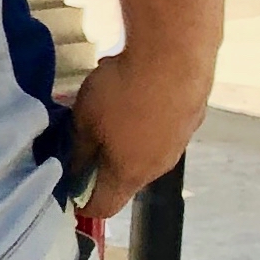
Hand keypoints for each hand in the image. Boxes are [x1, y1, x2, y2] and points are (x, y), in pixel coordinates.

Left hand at [64, 50, 206, 221]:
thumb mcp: (85, 121)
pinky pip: (162, 128)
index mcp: (130, 174)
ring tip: (109, 108)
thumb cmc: (122, 91)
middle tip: (82, 140)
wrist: (176, 53)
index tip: (66, 188)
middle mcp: (159, 166)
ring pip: (145, 152)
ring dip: (125, 140)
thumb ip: (79, 151)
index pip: (104, 207)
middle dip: (101, 166)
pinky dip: (147, 120)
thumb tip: (74, 171)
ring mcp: (180, 142)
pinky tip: (137, 92)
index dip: (82, 203)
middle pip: (125, 180)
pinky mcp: (192, 118)